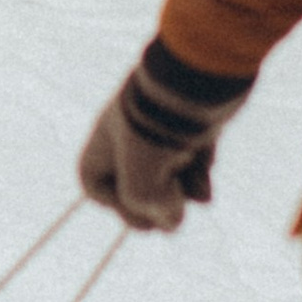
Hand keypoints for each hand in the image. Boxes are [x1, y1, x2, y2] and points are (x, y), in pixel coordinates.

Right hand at [79, 38, 255, 233]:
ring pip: (171, 176)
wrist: (196, 80)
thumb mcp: (143, 189)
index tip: (136, 206)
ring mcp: (165, 131)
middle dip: (155, 205)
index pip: (95, 184)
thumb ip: (149, 213)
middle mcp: (132, 137)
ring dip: (182, 192)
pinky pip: (195, 162)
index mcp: (107, 144)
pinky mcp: (195, 127)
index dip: (114, 205)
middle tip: (170, 209)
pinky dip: (199, 177)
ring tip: (195, 188)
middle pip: (137, 185)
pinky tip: (206, 181)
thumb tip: (173, 221)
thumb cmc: (157, 134)